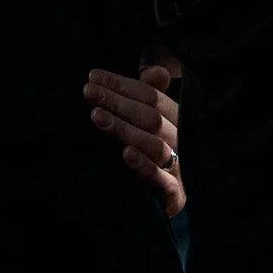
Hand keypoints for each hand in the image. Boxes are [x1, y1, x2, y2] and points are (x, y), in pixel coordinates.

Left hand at [83, 65, 183, 215]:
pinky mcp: (176, 193)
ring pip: (154, 145)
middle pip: (151, 117)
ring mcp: (180, 166)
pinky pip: (163, 180)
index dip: (121, 84)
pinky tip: (126, 154)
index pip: (150, 95)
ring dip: (125, 129)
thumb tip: (156, 70)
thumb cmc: (163, 152)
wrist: (184, 201)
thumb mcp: (159, 122)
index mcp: (177, 118)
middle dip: (118, 102)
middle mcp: (181, 139)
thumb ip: (153, 95)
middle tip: (89, 91)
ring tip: (97, 116)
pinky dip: (145, 166)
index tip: (93, 77)